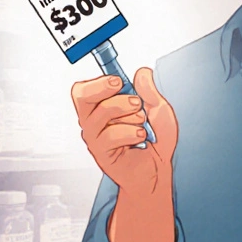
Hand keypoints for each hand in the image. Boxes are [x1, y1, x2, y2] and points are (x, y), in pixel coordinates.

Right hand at [71, 68, 177, 194]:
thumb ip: (149, 91)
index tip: (119, 81)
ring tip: (142, 122)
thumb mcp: (159, 110)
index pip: (85, 88)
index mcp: (103, 106)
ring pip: (102, 112)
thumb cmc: (156, 141)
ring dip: (128, 113)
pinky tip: (140, 137)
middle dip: (107, 90)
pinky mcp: (100, 152)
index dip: (99, 81)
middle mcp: (95, 119)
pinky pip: (110, 135)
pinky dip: (131, 133)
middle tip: (133, 99)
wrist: (159, 169)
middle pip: (82, 96)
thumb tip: (142, 72)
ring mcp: (95, 136)